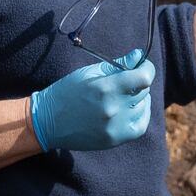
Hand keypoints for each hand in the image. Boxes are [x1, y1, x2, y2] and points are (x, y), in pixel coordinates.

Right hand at [26, 51, 157, 154]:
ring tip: (124, 96)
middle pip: (143, 91)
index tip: (143, 67)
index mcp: (106, 87)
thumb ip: (117, 65)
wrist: (48, 121)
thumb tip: (139, 56)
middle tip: (127, 81)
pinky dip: (141, 115)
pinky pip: (140, 126)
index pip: (144, 77)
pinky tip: (133, 110)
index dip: (147, 68)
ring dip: (139, 99)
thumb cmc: (67, 91)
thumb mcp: (89, 72)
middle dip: (138, 83)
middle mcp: (113, 108)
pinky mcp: (114, 139)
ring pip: (143, 108)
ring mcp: (114, 126)